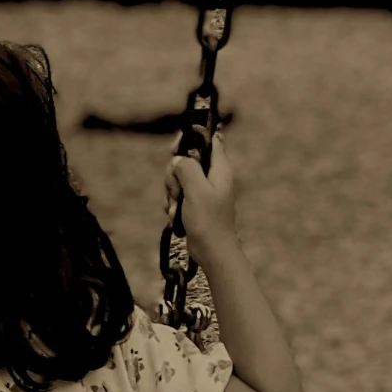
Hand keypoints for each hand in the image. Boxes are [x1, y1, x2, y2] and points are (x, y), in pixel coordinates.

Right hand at [164, 135, 237, 257]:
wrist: (212, 251)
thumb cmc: (208, 221)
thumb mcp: (196, 190)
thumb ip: (187, 168)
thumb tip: (178, 160)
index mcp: (220, 169)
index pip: (209, 140)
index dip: (191, 139)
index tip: (176, 149)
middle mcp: (212, 177)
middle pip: (186, 160)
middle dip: (174, 175)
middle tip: (178, 190)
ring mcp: (202, 190)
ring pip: (178, 178)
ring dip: (172, 193)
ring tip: (176, 209)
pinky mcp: (194, 203)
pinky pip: (177, 195)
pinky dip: (172, 204)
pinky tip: (175, 217)